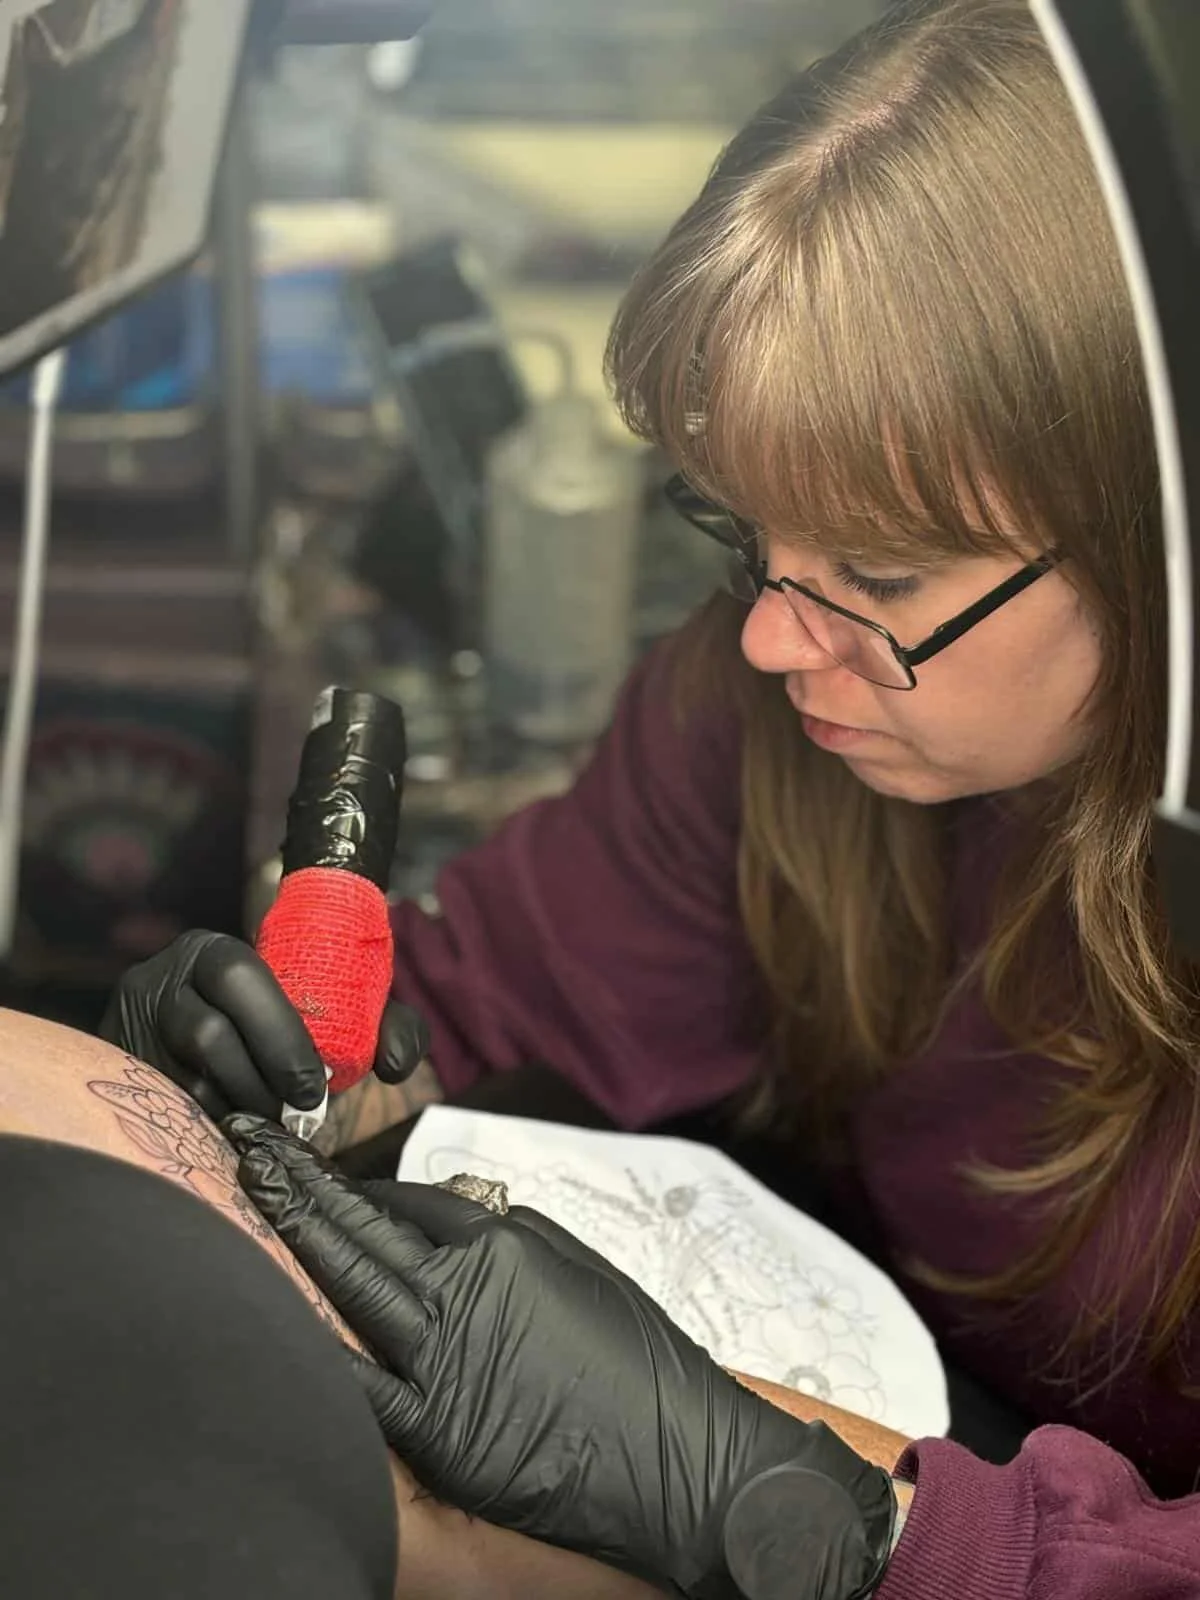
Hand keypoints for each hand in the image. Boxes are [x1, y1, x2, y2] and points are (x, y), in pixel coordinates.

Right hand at [102, 931, 428, 1121]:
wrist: (208, 1055)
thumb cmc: (282, 1032)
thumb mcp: (332, 1015)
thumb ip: (382, 1027)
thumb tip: (395, 1063)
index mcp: (213, 951)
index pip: (241, 977)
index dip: (281, 1035)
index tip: (314, 1085)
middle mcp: (160, 978)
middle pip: (206, 1032)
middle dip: (260, 1079)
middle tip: (295, 1113)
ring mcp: (129, 1025)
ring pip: (184, 1077)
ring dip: (235, 1109)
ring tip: (266, 1122)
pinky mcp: (117, 1070)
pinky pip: (161, 1106)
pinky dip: (205, 1124)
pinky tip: (231, 1131)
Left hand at [226, 1115, 894, 1597]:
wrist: (685, 1460)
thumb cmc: (646, 1364)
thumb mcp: (588, 1272)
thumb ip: (518, 1236)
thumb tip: (463, 1215)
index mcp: (505, 1245)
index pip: (413, 1201)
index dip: (361, 1185)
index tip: (322, 1170)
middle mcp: (464, 1290)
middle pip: (364, 1224)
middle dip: (301, 1183)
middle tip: (251, 1143)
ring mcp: (444, 1360)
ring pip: (349, 1283)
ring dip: (294, 1233)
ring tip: (250, 1189)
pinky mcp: (437, 1430)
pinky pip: (359, 1383)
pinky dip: (315, 1347)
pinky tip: (271, 1313)